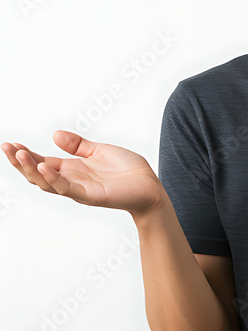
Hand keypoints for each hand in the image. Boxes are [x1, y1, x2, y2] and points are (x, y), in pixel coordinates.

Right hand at [1, 131, 165, 217]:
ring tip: (19, 154)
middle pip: (37, 174)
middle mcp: (71, 180)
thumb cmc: (128, 171)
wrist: (150, 186)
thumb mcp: (99, 151)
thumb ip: (78, 145)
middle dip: (20, 162)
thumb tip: (55, 135)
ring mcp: (78, 189)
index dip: (25, 154)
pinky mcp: (90, 195)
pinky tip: (43, 167)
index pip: (41, 162)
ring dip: (31, 169)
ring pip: (46, 183)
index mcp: (71, 169)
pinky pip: (67, 188)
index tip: (10, 144)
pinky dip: (53, 179)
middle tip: (6, 147)